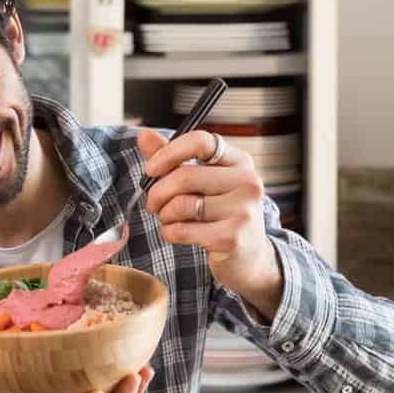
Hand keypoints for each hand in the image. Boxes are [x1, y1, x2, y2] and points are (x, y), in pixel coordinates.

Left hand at [138, 128, 283, 321]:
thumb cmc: (220, 214)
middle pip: (185, 176)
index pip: (201, 141)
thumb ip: (173, 159)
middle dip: (158, 192)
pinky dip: (169, 232)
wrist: (249, 257)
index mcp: (240, 161)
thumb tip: (143, 135)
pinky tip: (175, 233)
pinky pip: (182, 230)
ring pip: (181, 205)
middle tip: (153, 203)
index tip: (151, 169)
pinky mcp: (231, 238)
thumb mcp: (202, 183)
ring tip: (168, 219)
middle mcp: (247, 182)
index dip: (169, 153)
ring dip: (164, 214)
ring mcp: (242, 211)